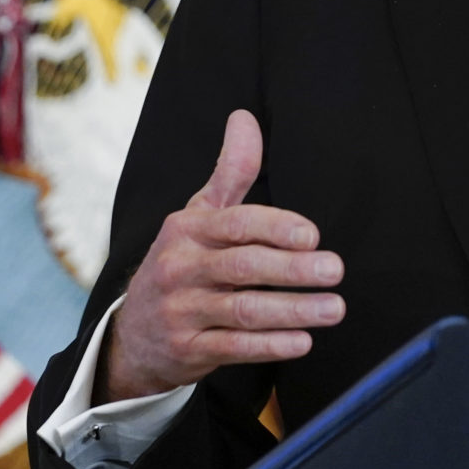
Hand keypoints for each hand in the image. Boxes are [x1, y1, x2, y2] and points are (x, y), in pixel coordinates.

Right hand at [98, 109, 344, 402]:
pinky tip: (302, 341)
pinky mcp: (187, 350)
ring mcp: (182, 311)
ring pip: (243, 310)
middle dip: (292, 269)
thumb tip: (245, 118)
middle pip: (242, 266)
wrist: (134, 334)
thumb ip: (230, 172)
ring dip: (292, 310)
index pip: (235, 224)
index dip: (274, 228)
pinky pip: (234, 347)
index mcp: (188, 230)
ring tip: (334, 308)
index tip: (312, 235)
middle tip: (334, 270)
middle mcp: (180, 267)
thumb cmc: (180, 264)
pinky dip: (270, 346)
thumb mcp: (198, 215)